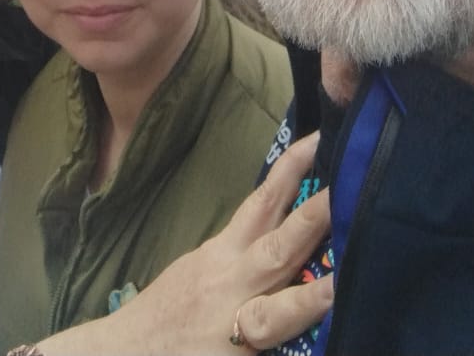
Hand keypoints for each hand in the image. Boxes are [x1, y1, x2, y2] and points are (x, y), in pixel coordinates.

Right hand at [36, 132, 331, 355]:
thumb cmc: (167, 311)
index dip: (290, 172)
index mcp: (221, 254)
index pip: (260, 204)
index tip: (319, 139)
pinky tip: (325, 346)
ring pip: (278, 312)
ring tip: (343, 282)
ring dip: (312, 298)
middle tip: (350, 188)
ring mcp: (233, 329)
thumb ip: (241, 253)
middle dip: (314, 219)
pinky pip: (269, 355)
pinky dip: (292, 354)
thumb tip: (284, 232)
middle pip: (277, 247)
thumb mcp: (201, 270)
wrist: (124, 352)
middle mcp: (230, 284)